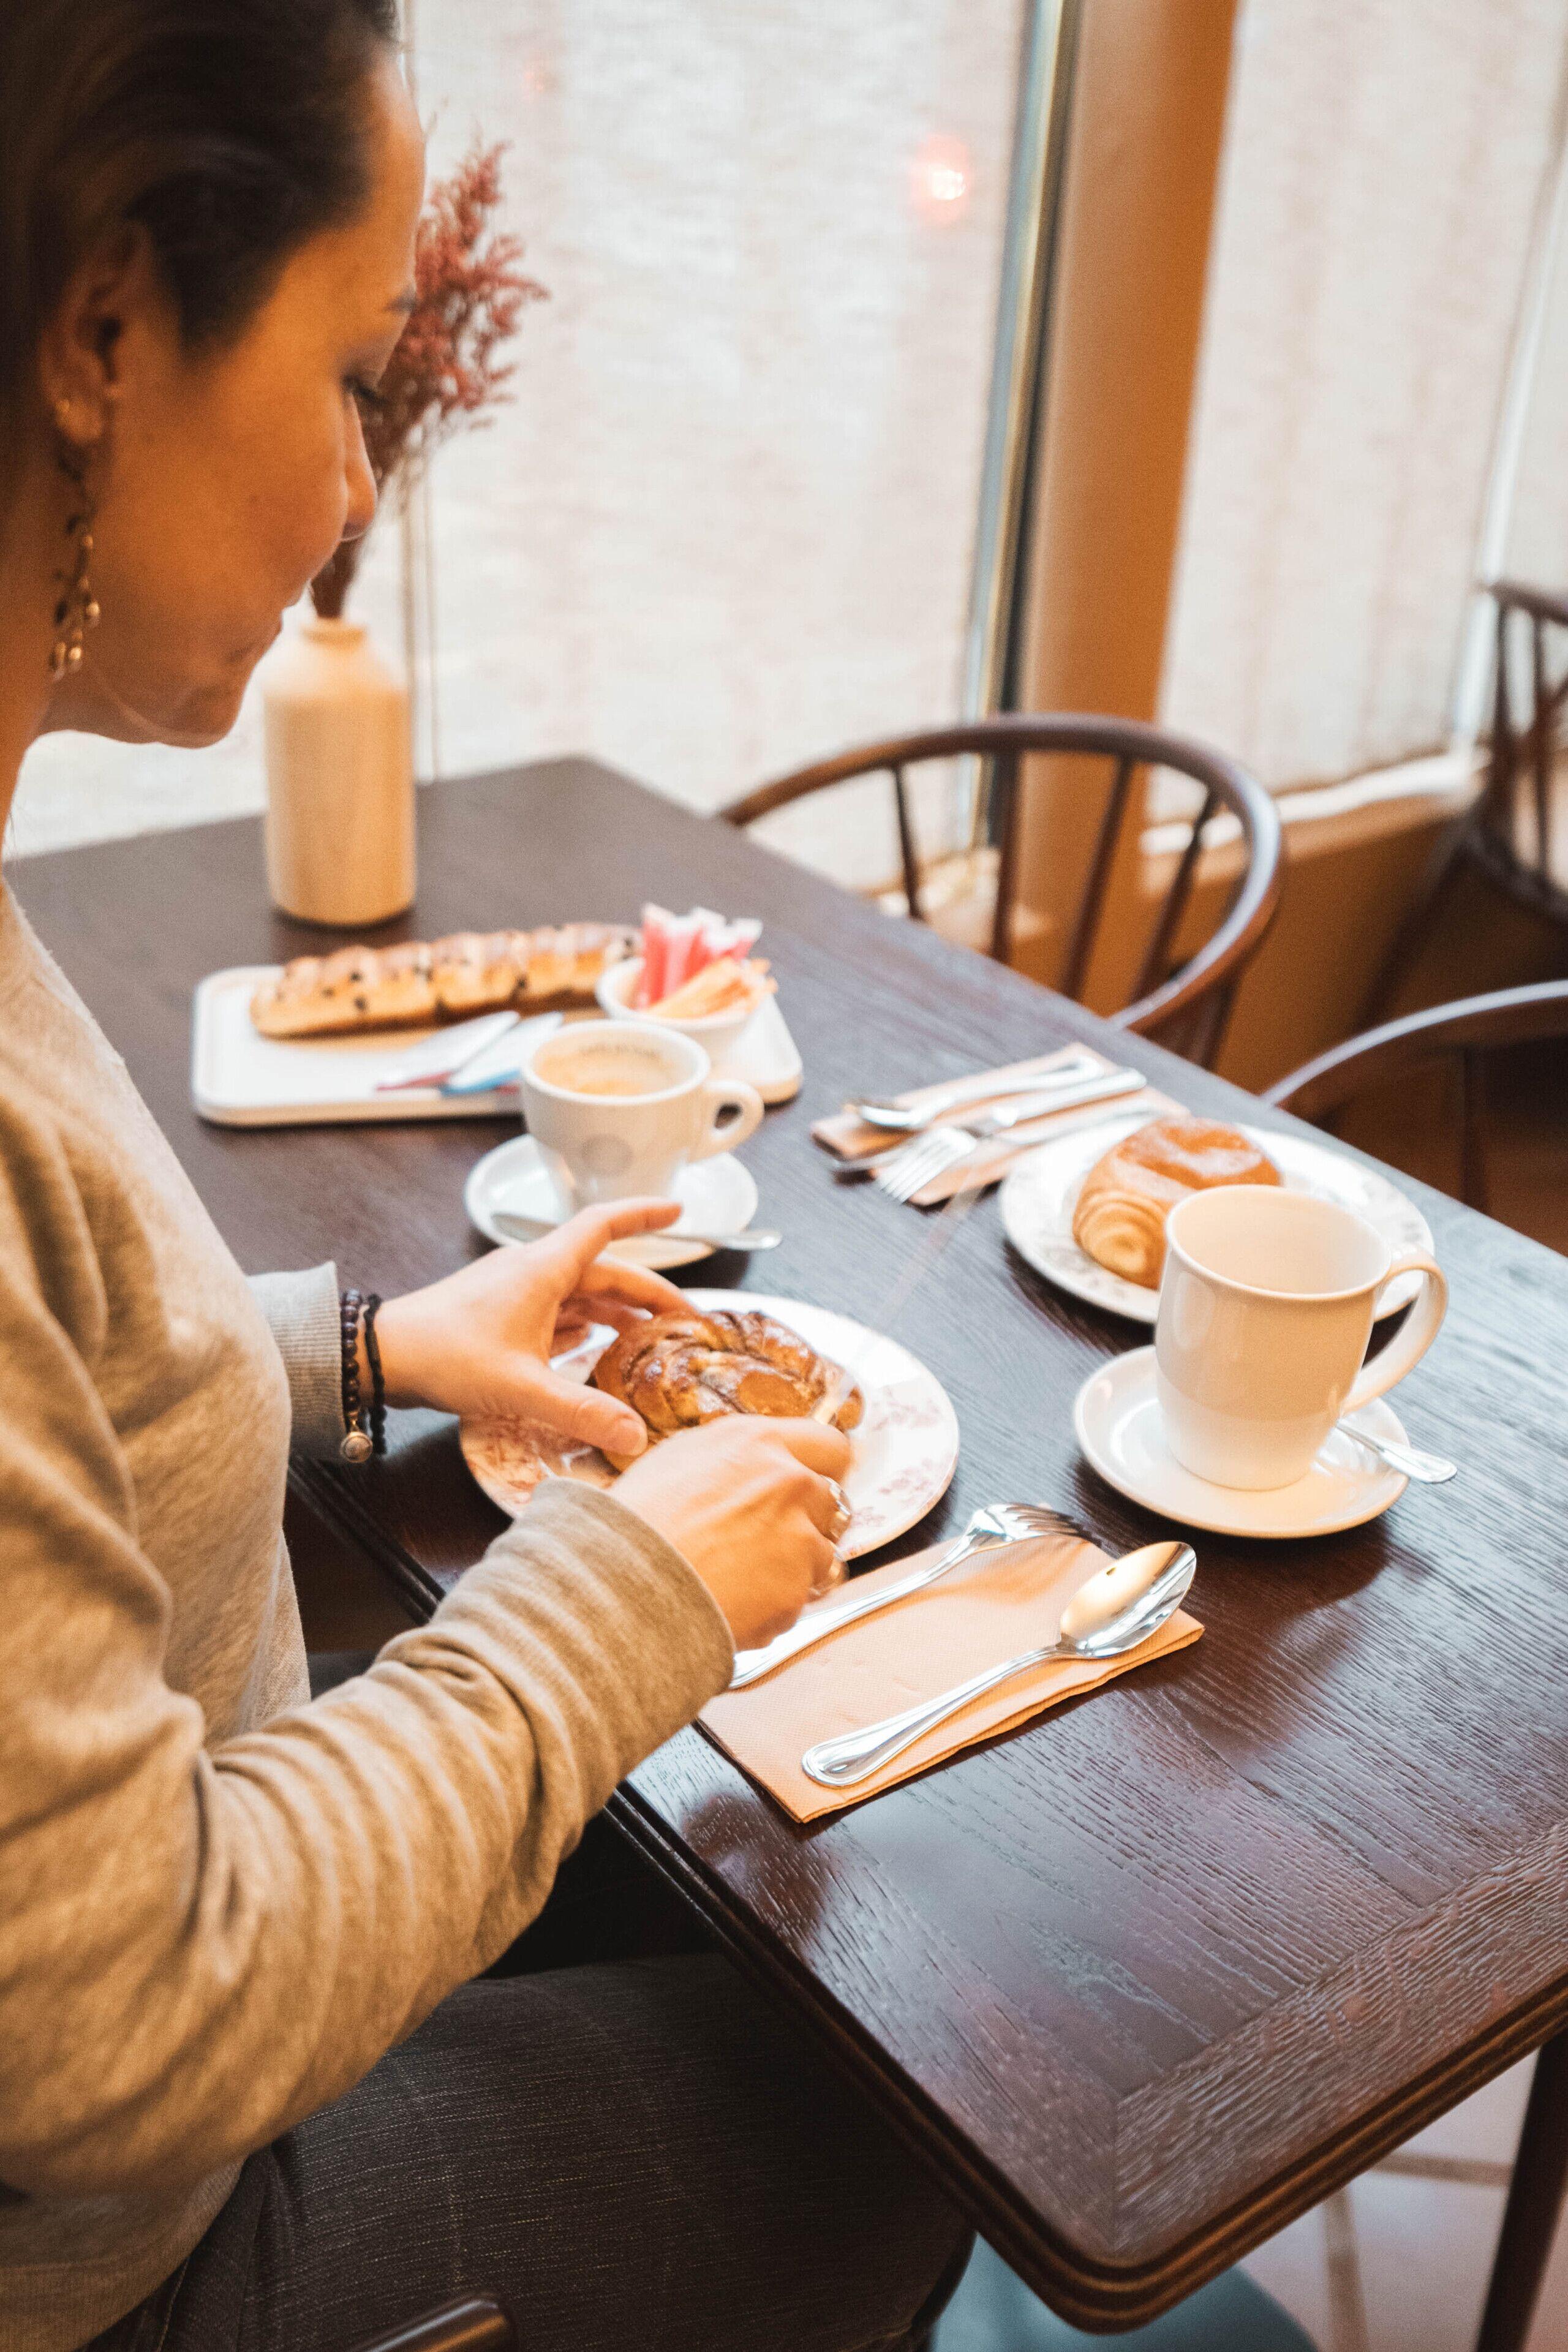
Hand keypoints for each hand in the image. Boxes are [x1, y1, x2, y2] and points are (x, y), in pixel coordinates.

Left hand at [372, 1200, 687, 1460]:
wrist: (381, 1356)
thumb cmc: (446, 1356)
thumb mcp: (522, 1388)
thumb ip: (582, 1412)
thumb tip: (635, 1438)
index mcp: (543, 1269)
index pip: (604, 1225)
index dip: (644, 1216)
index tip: (679, 1213)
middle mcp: (532, 1271)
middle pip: (602, 1270)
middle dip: (644, 1291)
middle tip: (681, 1318)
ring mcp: (513, 1291)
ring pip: (578, 1292)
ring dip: (614, 1310)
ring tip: (646, 1336)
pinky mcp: (498, 1313)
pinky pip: (553, 1311)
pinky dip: (580, 1324)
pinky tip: (591, 1346)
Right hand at [613, 1417, 853, 1649]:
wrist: (619, 1587)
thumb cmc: (633, 1525)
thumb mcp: (677, 1461)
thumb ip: (731, 1459)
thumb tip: (749, 1466)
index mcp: (757, 1441)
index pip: (828, 1444)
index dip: (819, 1469)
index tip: (809, 1486)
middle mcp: (788, 1481)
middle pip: (829, 1501)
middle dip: (806, 1522)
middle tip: (767, 1542)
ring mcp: (799, 1537)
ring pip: (820, 1555)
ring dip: (793, 1569)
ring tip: (740, 1581)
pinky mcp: (798, 1589)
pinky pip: (799, 1600)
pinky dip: (775, 1608)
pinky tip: (733, 1605)